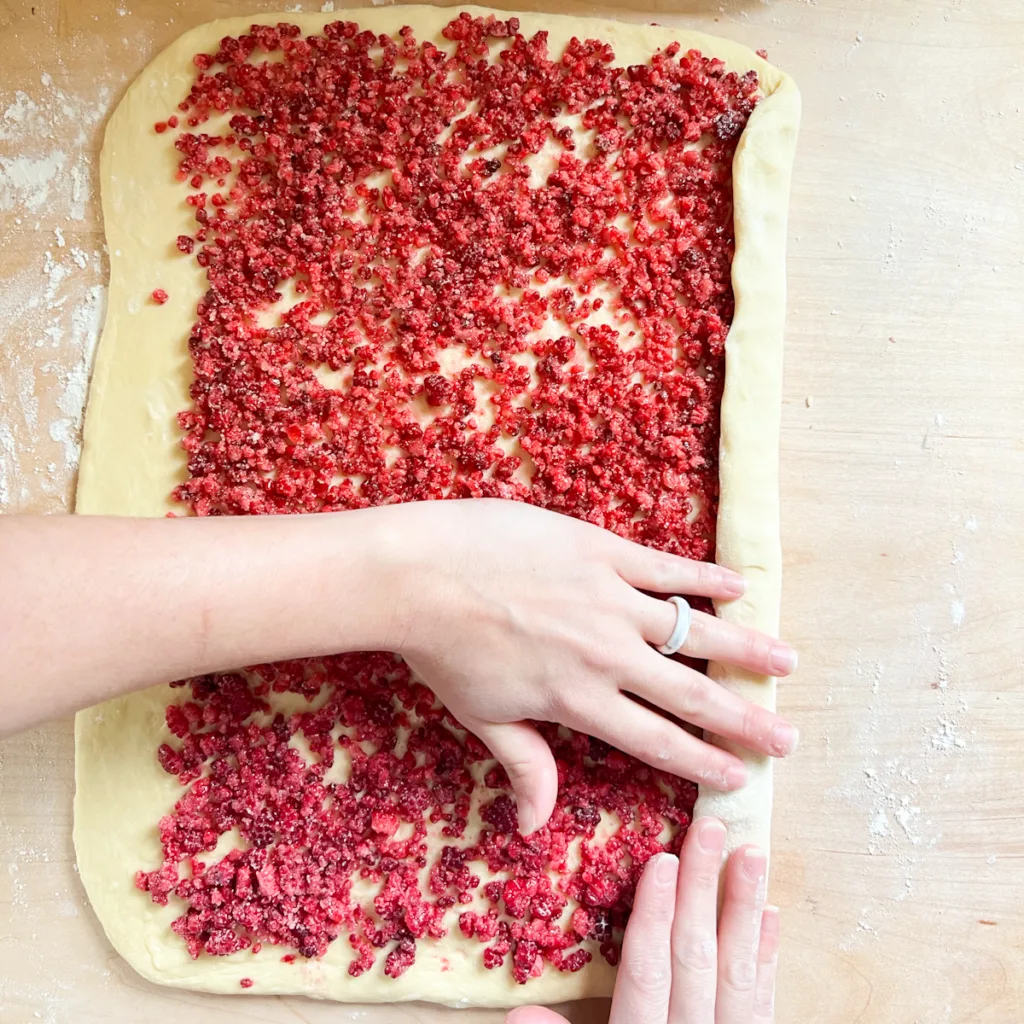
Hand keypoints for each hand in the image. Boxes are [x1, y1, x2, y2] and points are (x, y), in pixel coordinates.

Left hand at [383, 499, 797, 832]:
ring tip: (787, 661)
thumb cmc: (442, 649)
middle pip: (690, 694)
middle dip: (743, 719)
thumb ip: (524, 764)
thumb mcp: (481, 716)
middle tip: (787, 736)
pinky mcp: (601, 552)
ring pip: (694, 629)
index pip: (655, 740)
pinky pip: (665, 568)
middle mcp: (607, 656)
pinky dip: (705, 578)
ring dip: (745, 646)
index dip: (702, 761)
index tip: (740, 777)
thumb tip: (537, 825)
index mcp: (579, 700)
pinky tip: (739, 585)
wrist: (420, 574)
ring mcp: (609, 599)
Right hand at [506, 817, 778, 1023]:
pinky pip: (762, 1006)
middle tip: (711, 829)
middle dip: (704, 892)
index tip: (661, 861)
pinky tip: (771, 917)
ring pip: (739, 975)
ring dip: (745, 912)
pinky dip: (767, 959)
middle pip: (698, 962)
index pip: (649, 977)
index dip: (654, 918)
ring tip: (751, 855)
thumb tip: (519, 1013)